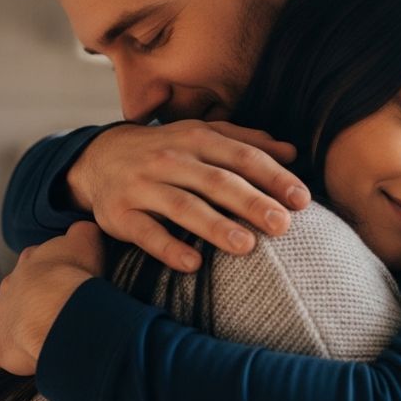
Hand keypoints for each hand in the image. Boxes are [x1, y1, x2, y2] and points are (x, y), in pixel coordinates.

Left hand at [0, 221, 103, 375]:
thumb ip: (82, 231)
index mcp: (29, 262)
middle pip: (21, 293)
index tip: (70, 283)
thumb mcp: (86, 239)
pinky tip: (34, 357)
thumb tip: (84, 229)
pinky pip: (1, 353)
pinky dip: (14, 356)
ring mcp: (0, 317)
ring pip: (10, 322)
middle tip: (62, 312)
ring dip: (26, 329)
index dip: (54, 273)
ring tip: (51, 337)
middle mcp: (9, 287)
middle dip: (37, 302)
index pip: (37, 263)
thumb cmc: (73, 274)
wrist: (57, 310)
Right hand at [67, 120, 311, 271]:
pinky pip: (145, 233)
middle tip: (282, 225)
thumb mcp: (202, 137)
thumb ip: (246, 143)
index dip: (273, 177)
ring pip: (182, 207)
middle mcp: (170, 159)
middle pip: (216, 181)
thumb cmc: (167, 150)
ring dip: (215, 226)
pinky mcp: (120, 214)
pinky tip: (193, 264)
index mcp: (197, 139)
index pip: (242, 157)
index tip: (302, 199)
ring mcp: (143, 186)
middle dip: (251, 202)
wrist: (99, 158)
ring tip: (246, 245)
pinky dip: (168, 248)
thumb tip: (292, 152)